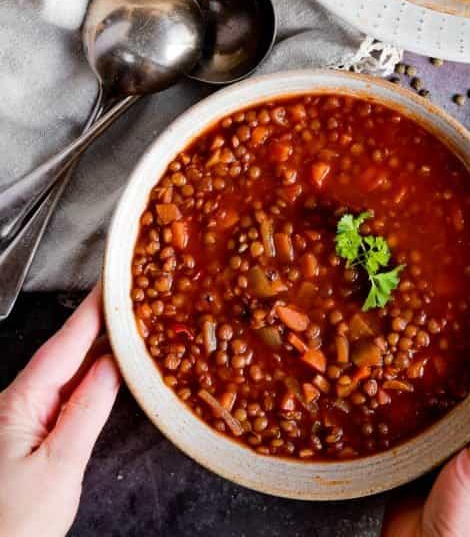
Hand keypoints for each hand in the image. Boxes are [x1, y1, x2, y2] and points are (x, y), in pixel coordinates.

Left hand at [0, 285, 120, 536]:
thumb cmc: (14, 526)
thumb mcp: (60, 466)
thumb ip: (88, 410)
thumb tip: (113, 365)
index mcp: (20, 403)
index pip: (65, 343)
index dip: (93, 309)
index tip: (116, 279)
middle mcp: (17, 404)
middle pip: (65, 352)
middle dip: (99, 321)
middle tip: (135, 294)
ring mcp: (22, 420)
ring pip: (66, 373)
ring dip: (98, 347)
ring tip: (132, 322)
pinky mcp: (29, 438)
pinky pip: (64, 395)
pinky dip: (91, 377)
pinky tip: (111, 371)